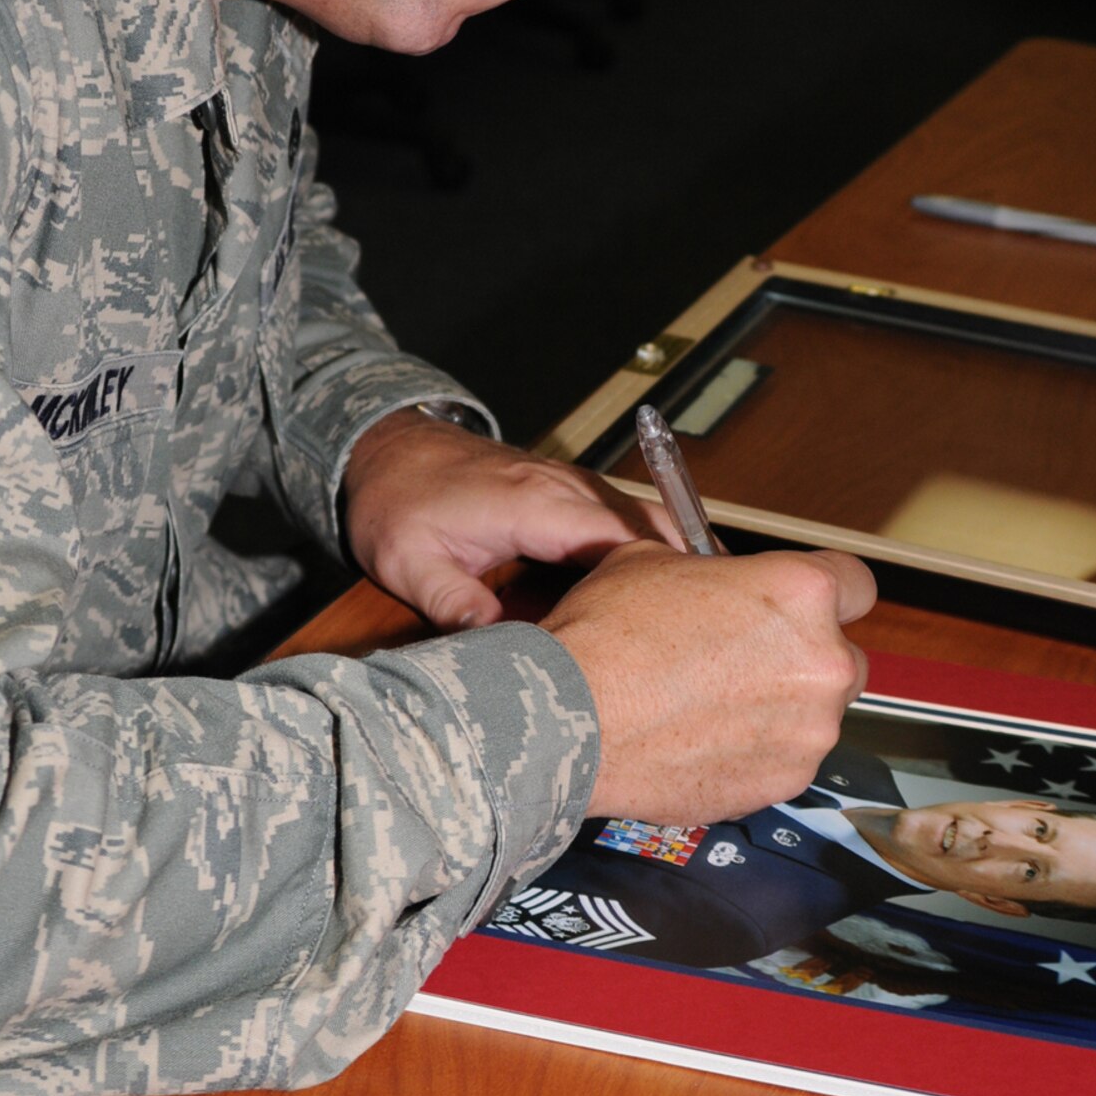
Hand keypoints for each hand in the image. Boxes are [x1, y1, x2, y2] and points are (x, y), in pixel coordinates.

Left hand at [341, 410, 679, 627]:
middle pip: (646, 524)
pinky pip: (620, 515)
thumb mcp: (406, 561)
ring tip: (695, 615)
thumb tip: (494, 647)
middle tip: (707, 627)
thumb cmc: (396, 498)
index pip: (617, 538)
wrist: (388, 449)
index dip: (656, 577)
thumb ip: (452, 603)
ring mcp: (566, 484)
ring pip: (640, 516)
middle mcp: (560, 487)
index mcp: (531, 504)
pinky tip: (655, 585)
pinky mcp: (564, 491)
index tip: (679, 622)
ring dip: (669, 555)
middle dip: (682, 569)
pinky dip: (645, 544)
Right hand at [540, 540, 873, 821]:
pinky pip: (785, 760)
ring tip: (711, 706)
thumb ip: (707, 570)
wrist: (573, 721)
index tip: (804, 605)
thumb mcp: (651, 561)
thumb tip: (708, 579)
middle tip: (747, 660)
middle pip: (844, 656)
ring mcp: (808, 731)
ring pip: (816, 714)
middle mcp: (822, 662)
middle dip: (805, 658)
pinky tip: (702, 740)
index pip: (856, 584)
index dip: (827, 592)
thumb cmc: (608, 636)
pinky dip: (756, 752)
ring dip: (780, 709)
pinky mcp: (783, 783)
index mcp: (799, 593)